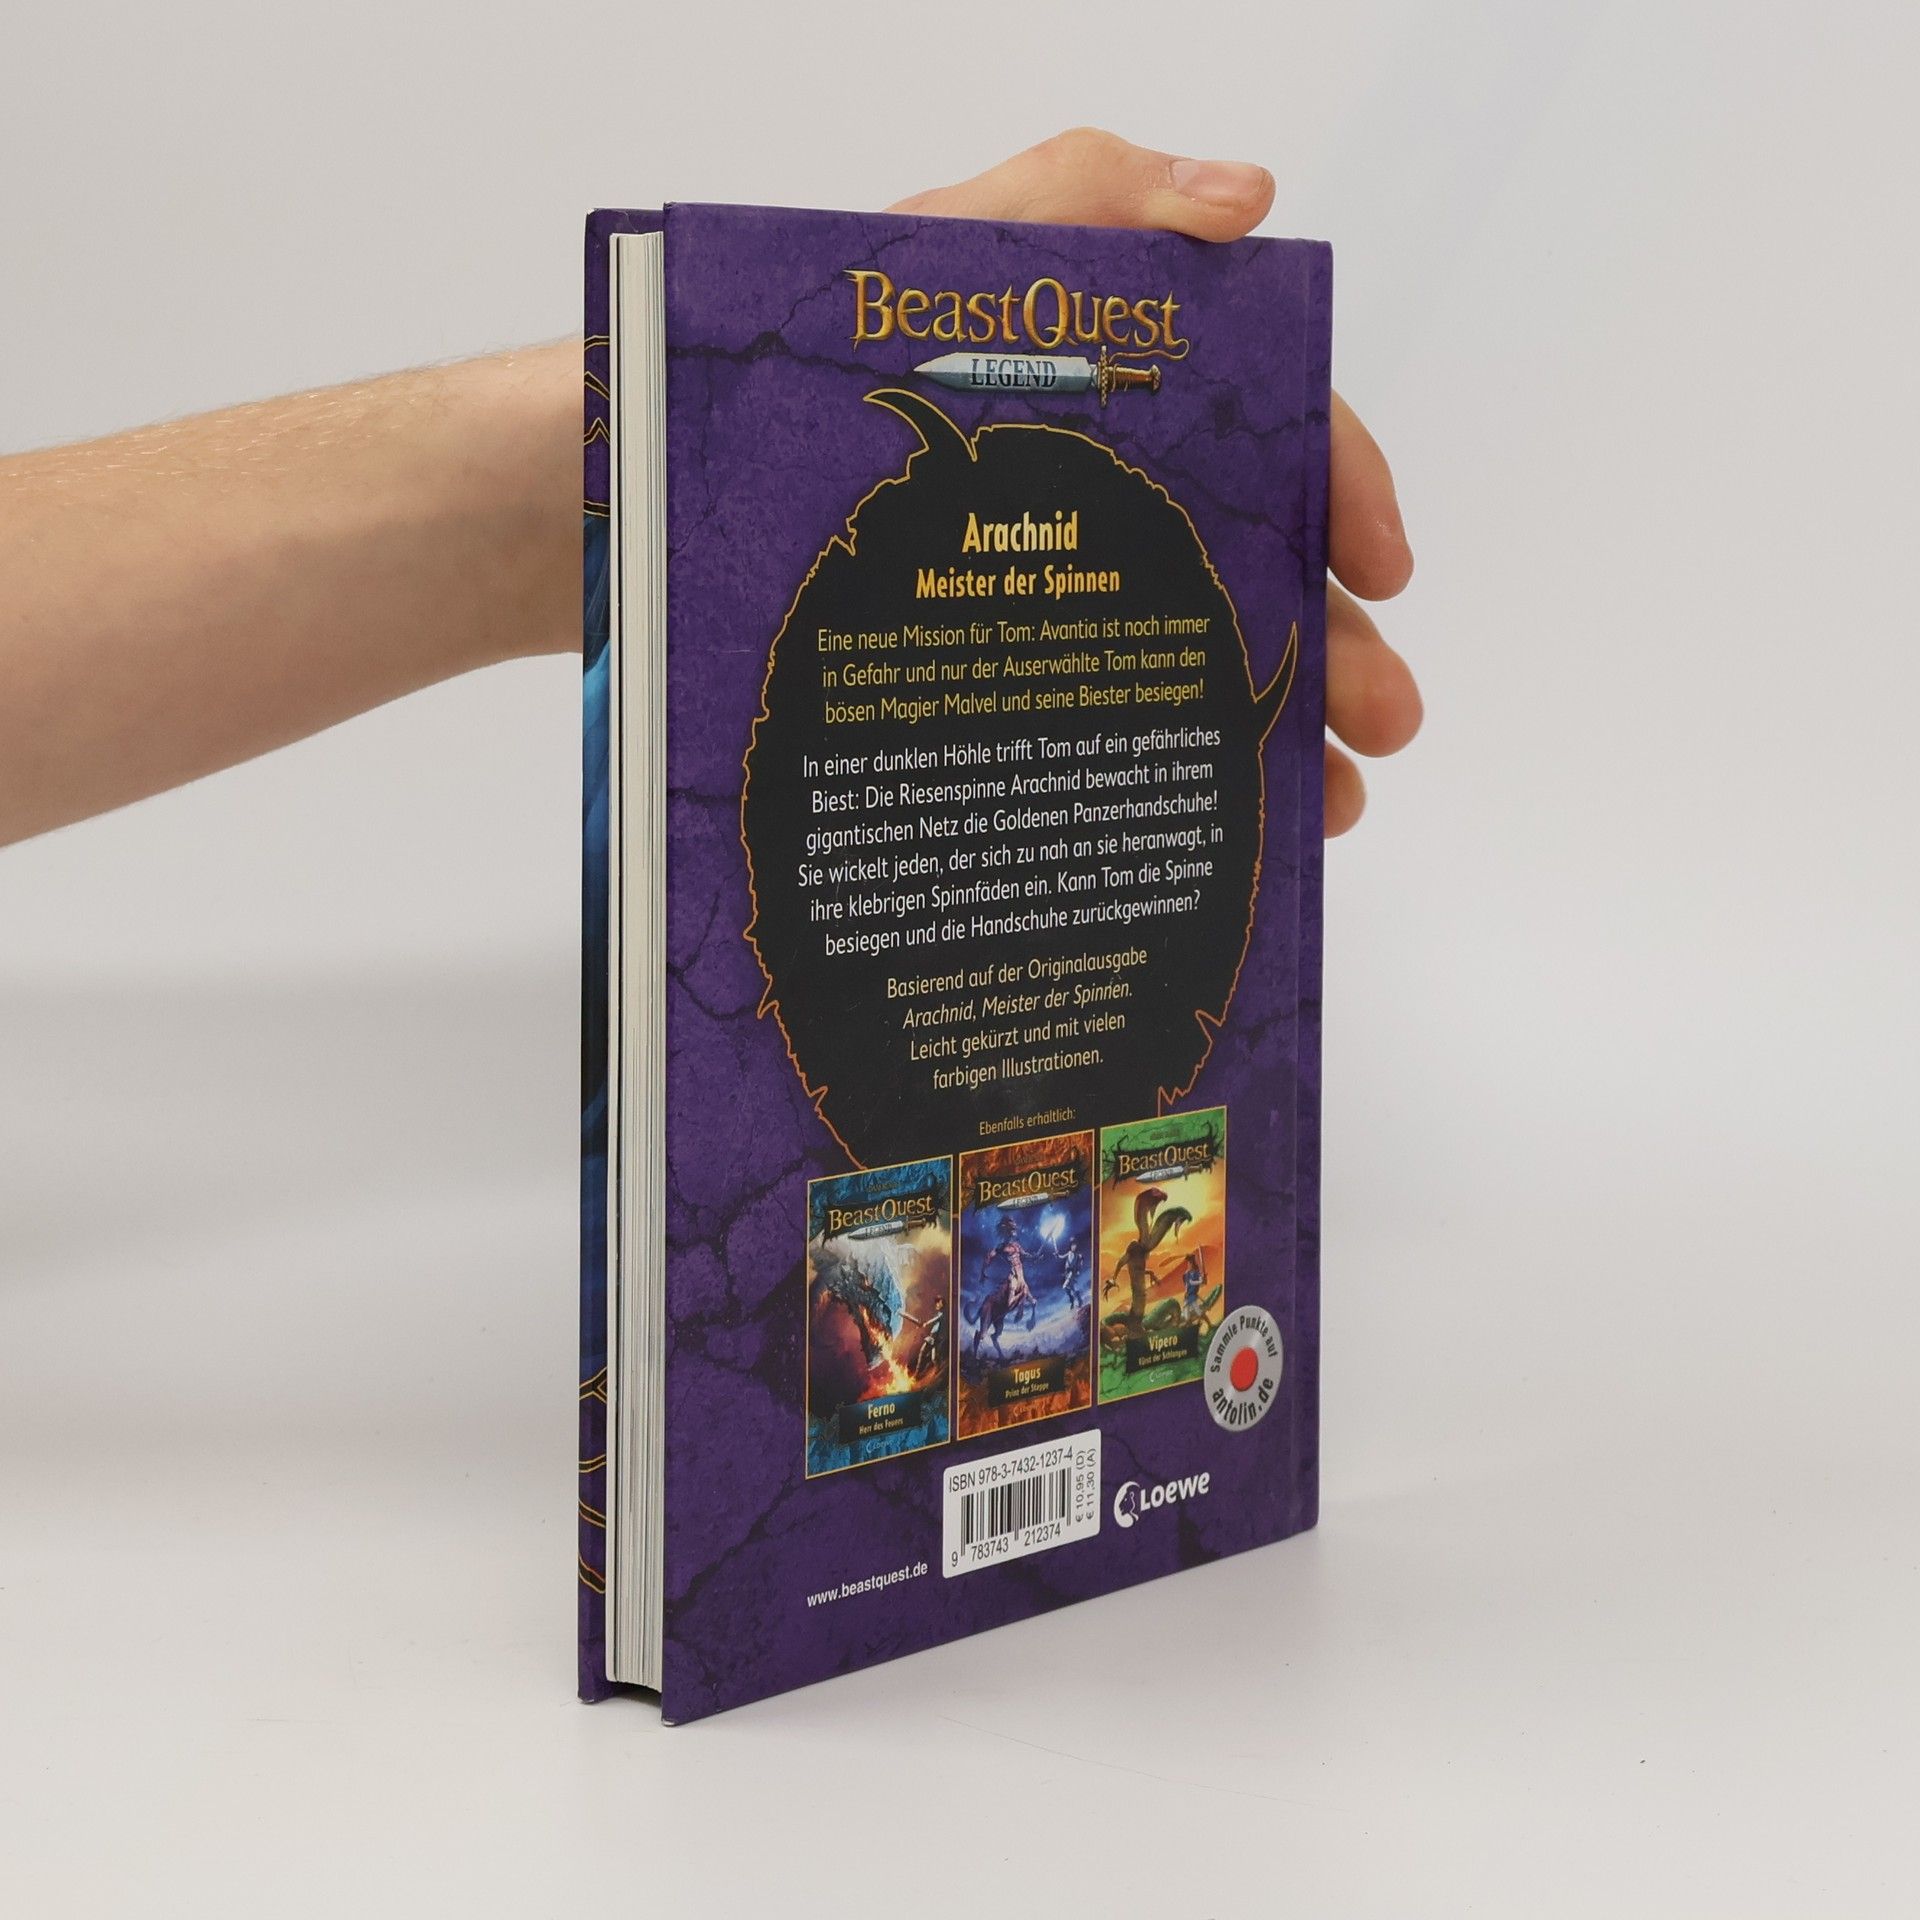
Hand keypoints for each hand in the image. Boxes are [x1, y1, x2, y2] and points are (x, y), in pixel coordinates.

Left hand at [891, 129, 1419, 835]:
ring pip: (1200, 664)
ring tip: (1333, 801)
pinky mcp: (1006, 672)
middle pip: (1256, 570)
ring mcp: (1063, 593)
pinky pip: (1112, 725)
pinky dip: (1180, 773)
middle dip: (1340, 645)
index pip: (1269, 432)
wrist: (702, 476)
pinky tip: (1219, 825)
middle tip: (1387, 720)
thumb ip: (1092, 193)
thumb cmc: (835, 357)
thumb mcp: (961, 244)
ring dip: (1286, 730)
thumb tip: (1249, 200)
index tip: (1385, 571)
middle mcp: (1113, 500)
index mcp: (1129, 401)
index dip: (1342, 490)